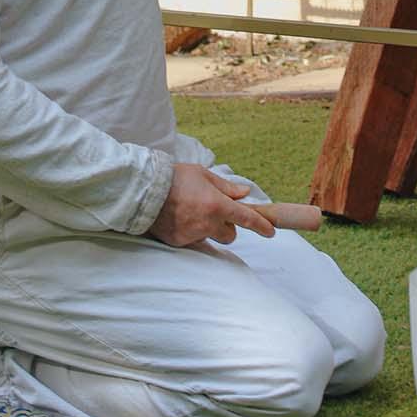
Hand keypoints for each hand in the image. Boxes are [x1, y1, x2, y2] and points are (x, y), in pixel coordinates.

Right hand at [149, 163, 275, 246]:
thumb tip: (244, 194)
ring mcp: (193, 235)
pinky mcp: (179, 242)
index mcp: (217, 204)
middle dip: (227, 227)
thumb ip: (226, 187)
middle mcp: (207, 223)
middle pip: (230, 235)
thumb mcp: (203, 175)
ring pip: (211, 238)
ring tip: (193, 213)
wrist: (145, 190)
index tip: (271, 232)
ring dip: (209, 230)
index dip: (261, 226)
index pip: (246, 219)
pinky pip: (193, 240)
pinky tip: (180, 218)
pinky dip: (191, 231)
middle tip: (215, 213)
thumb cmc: (175, 177)